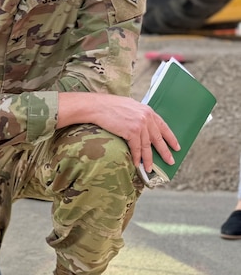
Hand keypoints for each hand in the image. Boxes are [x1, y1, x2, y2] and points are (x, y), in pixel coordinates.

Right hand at [58, 93, 179, 174]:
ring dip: (148, 159)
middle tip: (170, 161)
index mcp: (147, 111)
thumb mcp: (129, 106)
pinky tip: (137, 164)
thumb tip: (142, 125)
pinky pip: (136, 148)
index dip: (170, 138)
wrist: (97, 106)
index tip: (176, 146)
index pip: (163, 126)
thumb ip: (139, 115)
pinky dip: (137, 157)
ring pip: (147, 146)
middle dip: (165, 151)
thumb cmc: (109, 106)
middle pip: (158, 138)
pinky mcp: (131, 132)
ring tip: (150, 168)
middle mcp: (146, 118)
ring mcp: (140, 125)